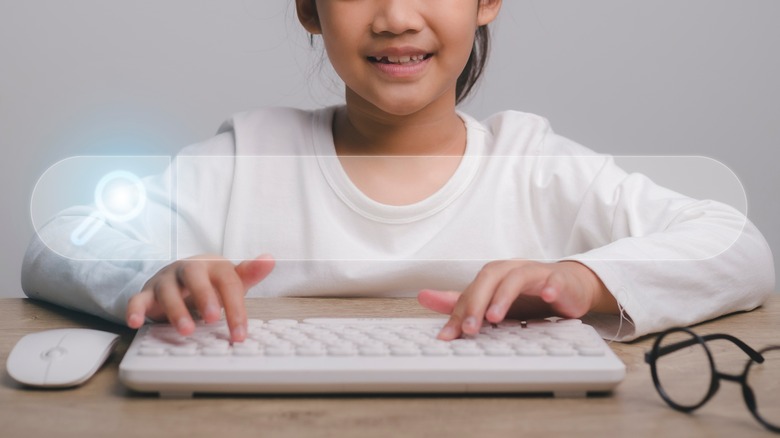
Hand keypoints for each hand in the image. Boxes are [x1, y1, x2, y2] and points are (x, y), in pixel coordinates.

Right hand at [125, 254, 274, 341]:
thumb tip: (270, 259)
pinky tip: (135, 322)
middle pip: (195, 277)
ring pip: (167, 290)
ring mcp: (166, 280)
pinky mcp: (147, 293)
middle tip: (213, 318)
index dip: (235, 307)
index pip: (227, 282)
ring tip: (186, 331)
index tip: (240, 333)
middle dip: (204, 297)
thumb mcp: (231, 279)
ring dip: (176, 310)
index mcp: (213, 266)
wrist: (181, 277)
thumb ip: (249, 273)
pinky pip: (137, 299)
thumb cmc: (211, 283)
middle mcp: (188, 269)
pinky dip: (134, 309)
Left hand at [417, 260, 617, 339]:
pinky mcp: (559, 280)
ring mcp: (536, 273)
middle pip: (489, 277)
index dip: (458, 312)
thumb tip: (424, 298)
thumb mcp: (493, 301)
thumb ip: (462, 301)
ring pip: (517, 277)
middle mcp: (512, 270)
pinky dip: (549, 288)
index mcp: (494, 276)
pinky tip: (546, 298)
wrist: (570, 287)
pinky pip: (554, 281)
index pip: (471, 290)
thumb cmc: (529, 294)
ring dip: (504, 296)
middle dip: (476, 303)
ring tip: (495, 318)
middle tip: (469, 329)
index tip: (447, 336)